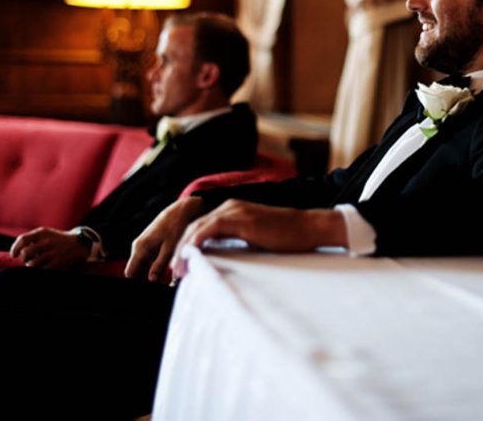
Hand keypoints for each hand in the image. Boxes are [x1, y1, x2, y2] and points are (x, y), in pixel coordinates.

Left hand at [9, 228, 88, 267]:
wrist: (79, 244)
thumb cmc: (57, 239)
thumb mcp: (46, 233)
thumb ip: (32, 239)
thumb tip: (16, 250)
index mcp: (42, 232)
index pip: (22, 240)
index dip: (15, 248)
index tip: (13, 255)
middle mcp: (47, 241)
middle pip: (25, 253)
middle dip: (23, 259)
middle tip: (27, 260)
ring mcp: (53, 252)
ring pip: (32, 263)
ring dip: (31, 265)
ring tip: (34, 264)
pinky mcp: (59, 262)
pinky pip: (42, 269)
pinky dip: (39, 270)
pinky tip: (41, 267)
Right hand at [125, 197, 206, 282]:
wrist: (181, 210)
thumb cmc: (176, 227)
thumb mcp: (170, 248)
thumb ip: (159, 265)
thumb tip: (151, 280)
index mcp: (140, 248)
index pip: (130, 273)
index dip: (135, 283)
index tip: (146, 289)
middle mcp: (138, 247)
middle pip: (135, 271)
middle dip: (143, 281)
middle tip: (158, 287)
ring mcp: (143, 245)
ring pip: (141, 267)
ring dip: (149, 276)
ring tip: (163, 283)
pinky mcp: (149, 245)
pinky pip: (147, 261)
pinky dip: (153, 269)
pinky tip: (164, 275)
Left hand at [169, 200, 345, 279]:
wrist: (308, 228)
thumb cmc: (287, 239)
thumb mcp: (256, 241)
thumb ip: (236, 245)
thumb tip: (218, 263)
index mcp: (232, 212)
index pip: (201, 229)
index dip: (188, 248)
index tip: (182, 269)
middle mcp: (229, 207)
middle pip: (194, 228)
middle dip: (181, 251)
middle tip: (174, 274)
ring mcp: (234, 210)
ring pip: (197, 228)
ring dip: (184, 250)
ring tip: (178, 271)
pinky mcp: (239, 218)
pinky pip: (208, 229)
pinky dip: (195, 243)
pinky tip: (190, 258)